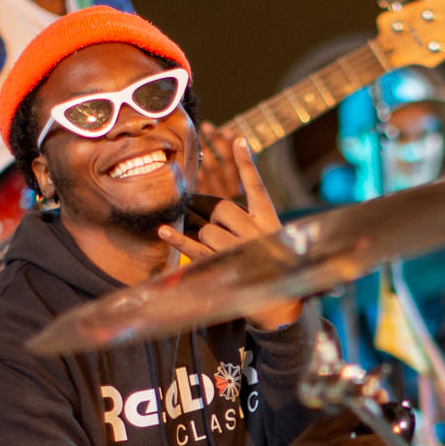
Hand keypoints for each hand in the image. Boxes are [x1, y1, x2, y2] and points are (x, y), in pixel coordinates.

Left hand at [156, 139, 299, 328]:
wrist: (280, 306)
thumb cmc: (269, 268)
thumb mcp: (268, 239)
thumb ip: (247, 221)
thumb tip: (206, 207)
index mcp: (269, 221)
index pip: (257, 187)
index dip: (246, 163)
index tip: (238, 139)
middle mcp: (256, 233)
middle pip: (222, 209)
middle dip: (206, 211)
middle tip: (197, 214)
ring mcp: (239, 251)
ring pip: (207, 230)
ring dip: (199, 234)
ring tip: (207, 244)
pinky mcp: (224, 268)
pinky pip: (195, 249)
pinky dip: (177, 240)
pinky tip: (164, 230)